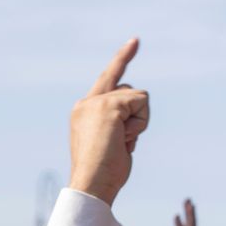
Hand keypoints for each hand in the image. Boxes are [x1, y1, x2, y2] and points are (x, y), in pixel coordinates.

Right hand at [67, 39, 147, 206]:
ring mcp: (96, 102)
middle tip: (120, 143)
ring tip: (121, 142)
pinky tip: (124, 139)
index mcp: (83, 111)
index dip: (122, 59)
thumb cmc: (103, 173)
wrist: (92, 184)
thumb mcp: (111, 142)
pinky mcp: (109, 105)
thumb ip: (119, 123)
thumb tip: (134, 114)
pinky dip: (140, 122)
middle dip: (136, 115)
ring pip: (137, 96)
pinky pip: (142, 102)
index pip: (108, 78)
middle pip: (130, 91)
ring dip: (138, 121)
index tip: (135, 41)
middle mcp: (86, 102)